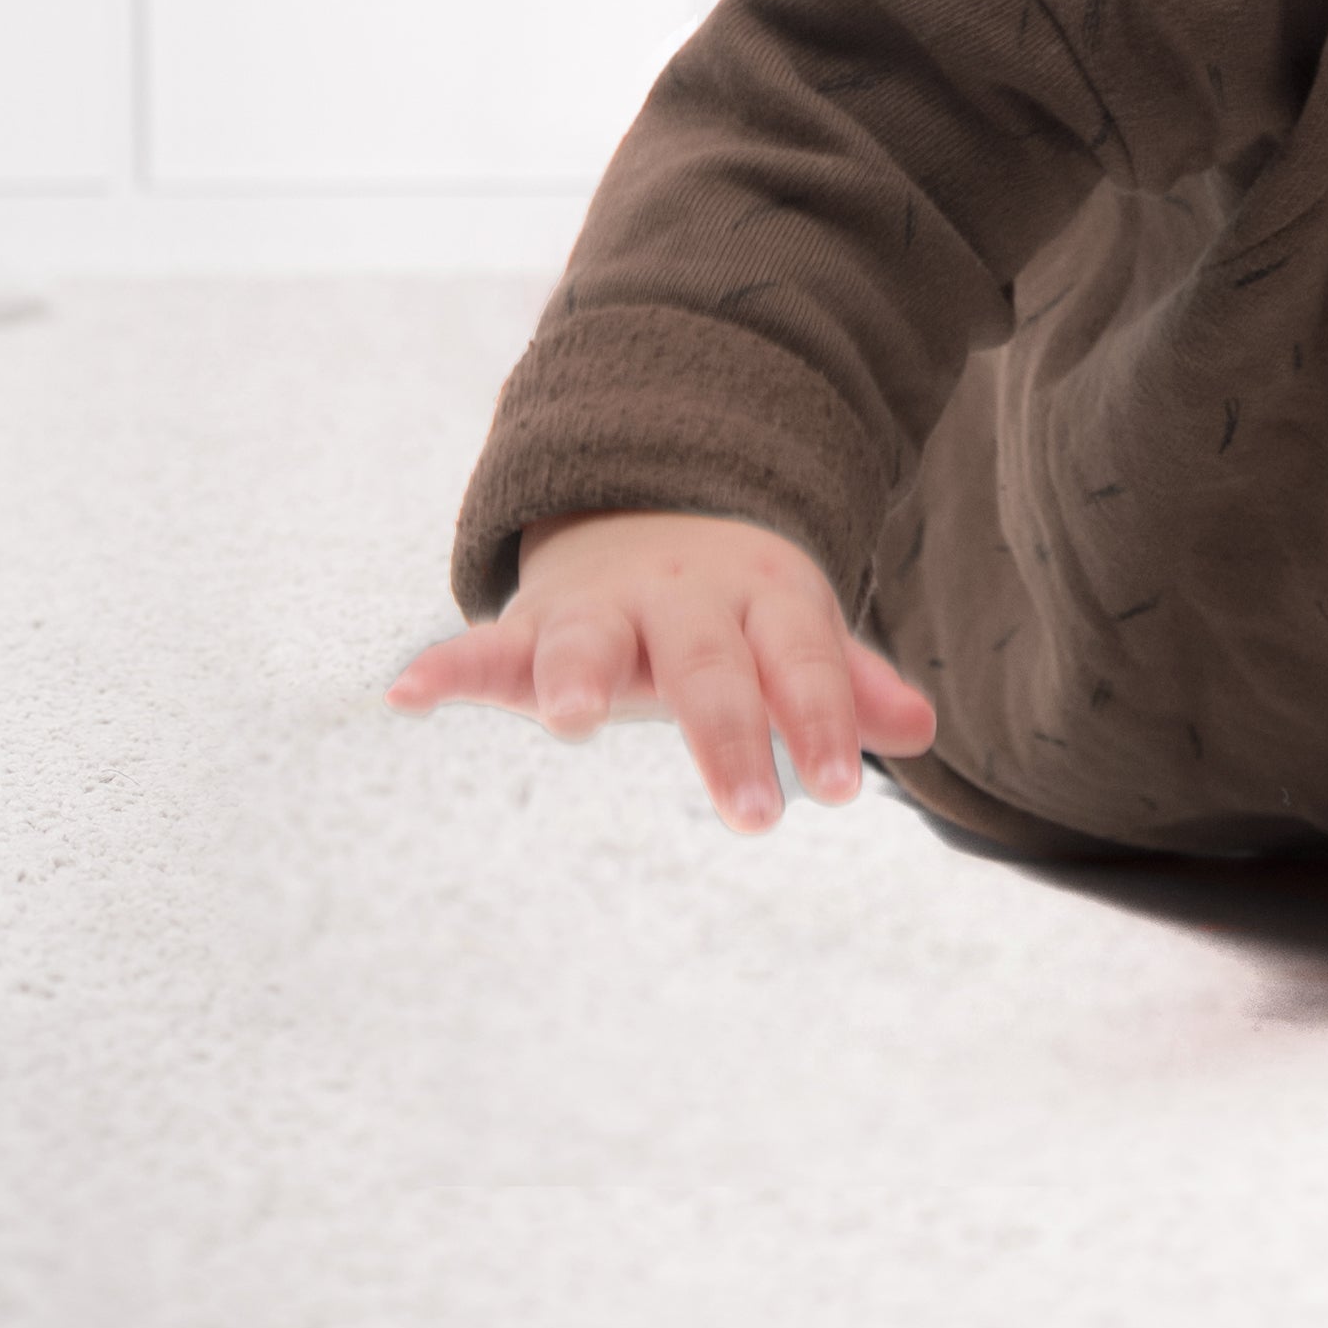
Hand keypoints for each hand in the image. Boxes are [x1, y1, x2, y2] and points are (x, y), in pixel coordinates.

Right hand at [385, 509, 936, 834]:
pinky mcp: (530, 625)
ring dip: (576, 674)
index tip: (837, 792)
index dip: (822, 720)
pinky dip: (443, 667)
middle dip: (727, 739)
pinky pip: (482, 644)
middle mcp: (680, 599)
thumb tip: (923, 730)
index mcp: (759, 596)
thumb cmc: (734, 610)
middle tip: (751, 817)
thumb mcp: (797, 631)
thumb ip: (851, 683)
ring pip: (588, 638)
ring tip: (568, 721)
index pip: (798, 660)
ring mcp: (602, 607)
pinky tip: (404, 693)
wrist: (647, 509)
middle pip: (706, 668)